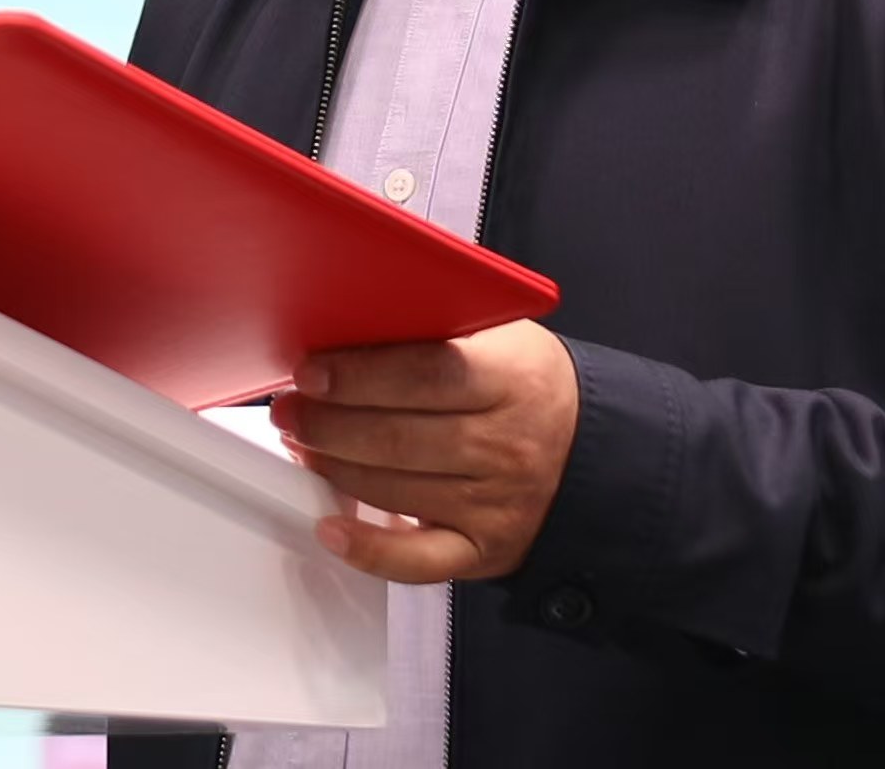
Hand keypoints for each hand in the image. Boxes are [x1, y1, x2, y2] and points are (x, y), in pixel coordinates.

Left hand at [268, 318, 579, 582]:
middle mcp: (506, 446)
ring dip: (334, 469)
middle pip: (399, 438)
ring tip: (305, 445)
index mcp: (512, 379)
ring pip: (396, 491)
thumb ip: (436, 329)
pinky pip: (418, 562)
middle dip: (328, 424)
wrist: (593, 450)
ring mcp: (495, 504)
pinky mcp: (484, 550)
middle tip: (291, 411)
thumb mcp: (502, 336)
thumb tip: (351, 322)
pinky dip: (369, 550)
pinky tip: (332, 528)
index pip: (425, 374)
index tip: (311, 373)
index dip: (359, 375)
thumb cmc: (531, 386)